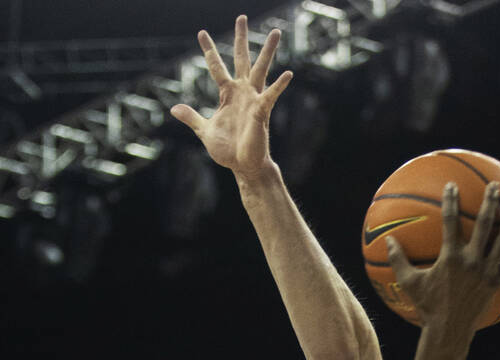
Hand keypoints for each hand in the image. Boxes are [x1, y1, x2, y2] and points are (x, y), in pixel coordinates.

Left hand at [171, 15, 291, 180]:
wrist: (243, 166)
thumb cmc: (228, 151)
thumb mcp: (204, 131)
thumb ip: (191, 118)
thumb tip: (174, 108)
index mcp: (227, 94)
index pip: (216, 67)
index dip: (209, 50)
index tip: (201, 32)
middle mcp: (242, 92)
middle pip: (241, 58)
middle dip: (241, 38)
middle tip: (242, 17)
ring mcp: (253, 100)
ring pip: (261, 69)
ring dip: (268, 51)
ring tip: (276, 32)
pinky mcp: (262, 111)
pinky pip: (271, 95)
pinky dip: (279, 85)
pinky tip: (288, 74)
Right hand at [385, 181, 499, 334]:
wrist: (449, 331)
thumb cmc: (428, 307)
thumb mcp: (409, 283)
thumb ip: (398, 260)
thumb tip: (388, 240)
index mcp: (451, 257)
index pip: (450, 222)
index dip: (450, 201)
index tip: (452, 185)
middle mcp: (471, 261)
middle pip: (485, 224)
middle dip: (490, 202)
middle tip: (495, 186)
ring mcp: (486, 272)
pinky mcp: (496, 283)